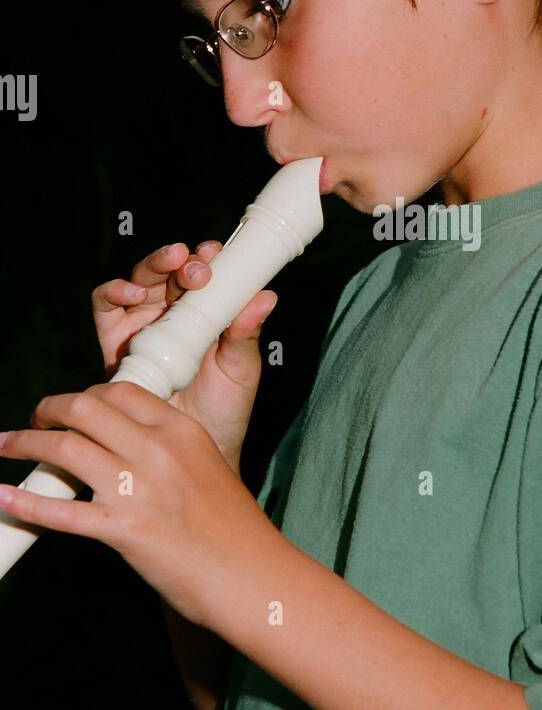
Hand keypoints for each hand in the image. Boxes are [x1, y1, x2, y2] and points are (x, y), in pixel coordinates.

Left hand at [0, 383, 275, 626]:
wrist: (250, 575)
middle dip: (47, 409)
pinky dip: (23, 503)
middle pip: (84, 408)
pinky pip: (60, 512)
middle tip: (33, 421)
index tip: (71, 407)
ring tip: (5, 447)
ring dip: (23, 444)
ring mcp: (137, 489)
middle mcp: (157, 450)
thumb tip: (119, 446)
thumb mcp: (206, 467)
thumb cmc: (232, 529)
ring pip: (64, 449)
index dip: (85, 395)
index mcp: (181, 430)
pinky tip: (2, 497)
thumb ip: (165, 450)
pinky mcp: (122, 530)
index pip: (120, 391)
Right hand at [92, 241, 276, 471]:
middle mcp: (172, 314)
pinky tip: (134, 295)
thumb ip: (248, 334)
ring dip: (152, 267)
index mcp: (206, 314)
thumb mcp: (241, 370)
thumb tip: (266, 297)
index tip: (218, 254)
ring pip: (140, 280)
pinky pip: (107, 307)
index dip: (209, 258)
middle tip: (197, 267)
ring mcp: (143, 325)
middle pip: (170, 271)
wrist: (189, 455)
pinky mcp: (115, 342)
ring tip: (170, 267)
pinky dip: (115, 292)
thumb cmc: (222, 412)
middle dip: (181, 260)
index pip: (205, 274)